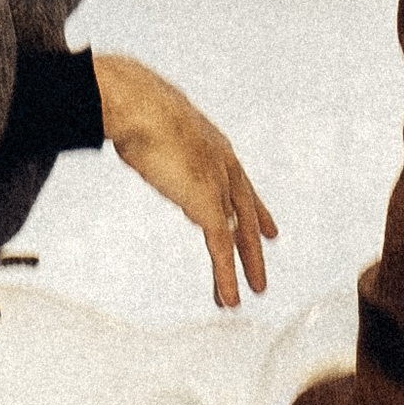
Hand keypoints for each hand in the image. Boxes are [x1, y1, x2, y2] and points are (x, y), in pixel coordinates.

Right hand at [90, 52, 276, 309]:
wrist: (139, 106)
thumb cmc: (136, 108)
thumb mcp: (153, 128)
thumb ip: (156, 143)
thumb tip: (137, 143)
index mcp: (214, 146)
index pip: (241, 185)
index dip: (254, 209)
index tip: (267, 228)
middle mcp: (224, 165)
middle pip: (246, 214)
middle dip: (254, 244)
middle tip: (262, 271)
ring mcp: (219, 184)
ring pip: (238, 235)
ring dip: (243, 269)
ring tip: (247, 295)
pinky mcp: (208, 204)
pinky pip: (222, 248)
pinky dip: (226, 276)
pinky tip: (229, 298)